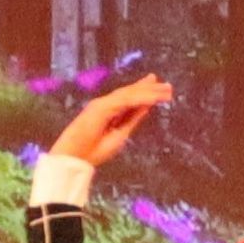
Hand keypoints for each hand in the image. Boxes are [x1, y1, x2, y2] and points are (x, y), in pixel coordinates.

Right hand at [50, 74, 173, 167]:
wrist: (76, 157)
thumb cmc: (94, 150)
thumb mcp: (120, 134)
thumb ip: (132, 120)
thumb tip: (146, 108)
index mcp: (110, 112)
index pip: (129, 99)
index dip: (144, 92)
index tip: (158, 87)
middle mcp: (106, 105)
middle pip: (131, 93)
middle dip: (149, 88)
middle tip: (167, 86)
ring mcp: (103, 104)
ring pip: (130, 94)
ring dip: (149, 91)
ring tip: (166, 91)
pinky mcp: (101, 107)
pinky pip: (124, 101)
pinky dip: (139, 98)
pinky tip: (153, 98)